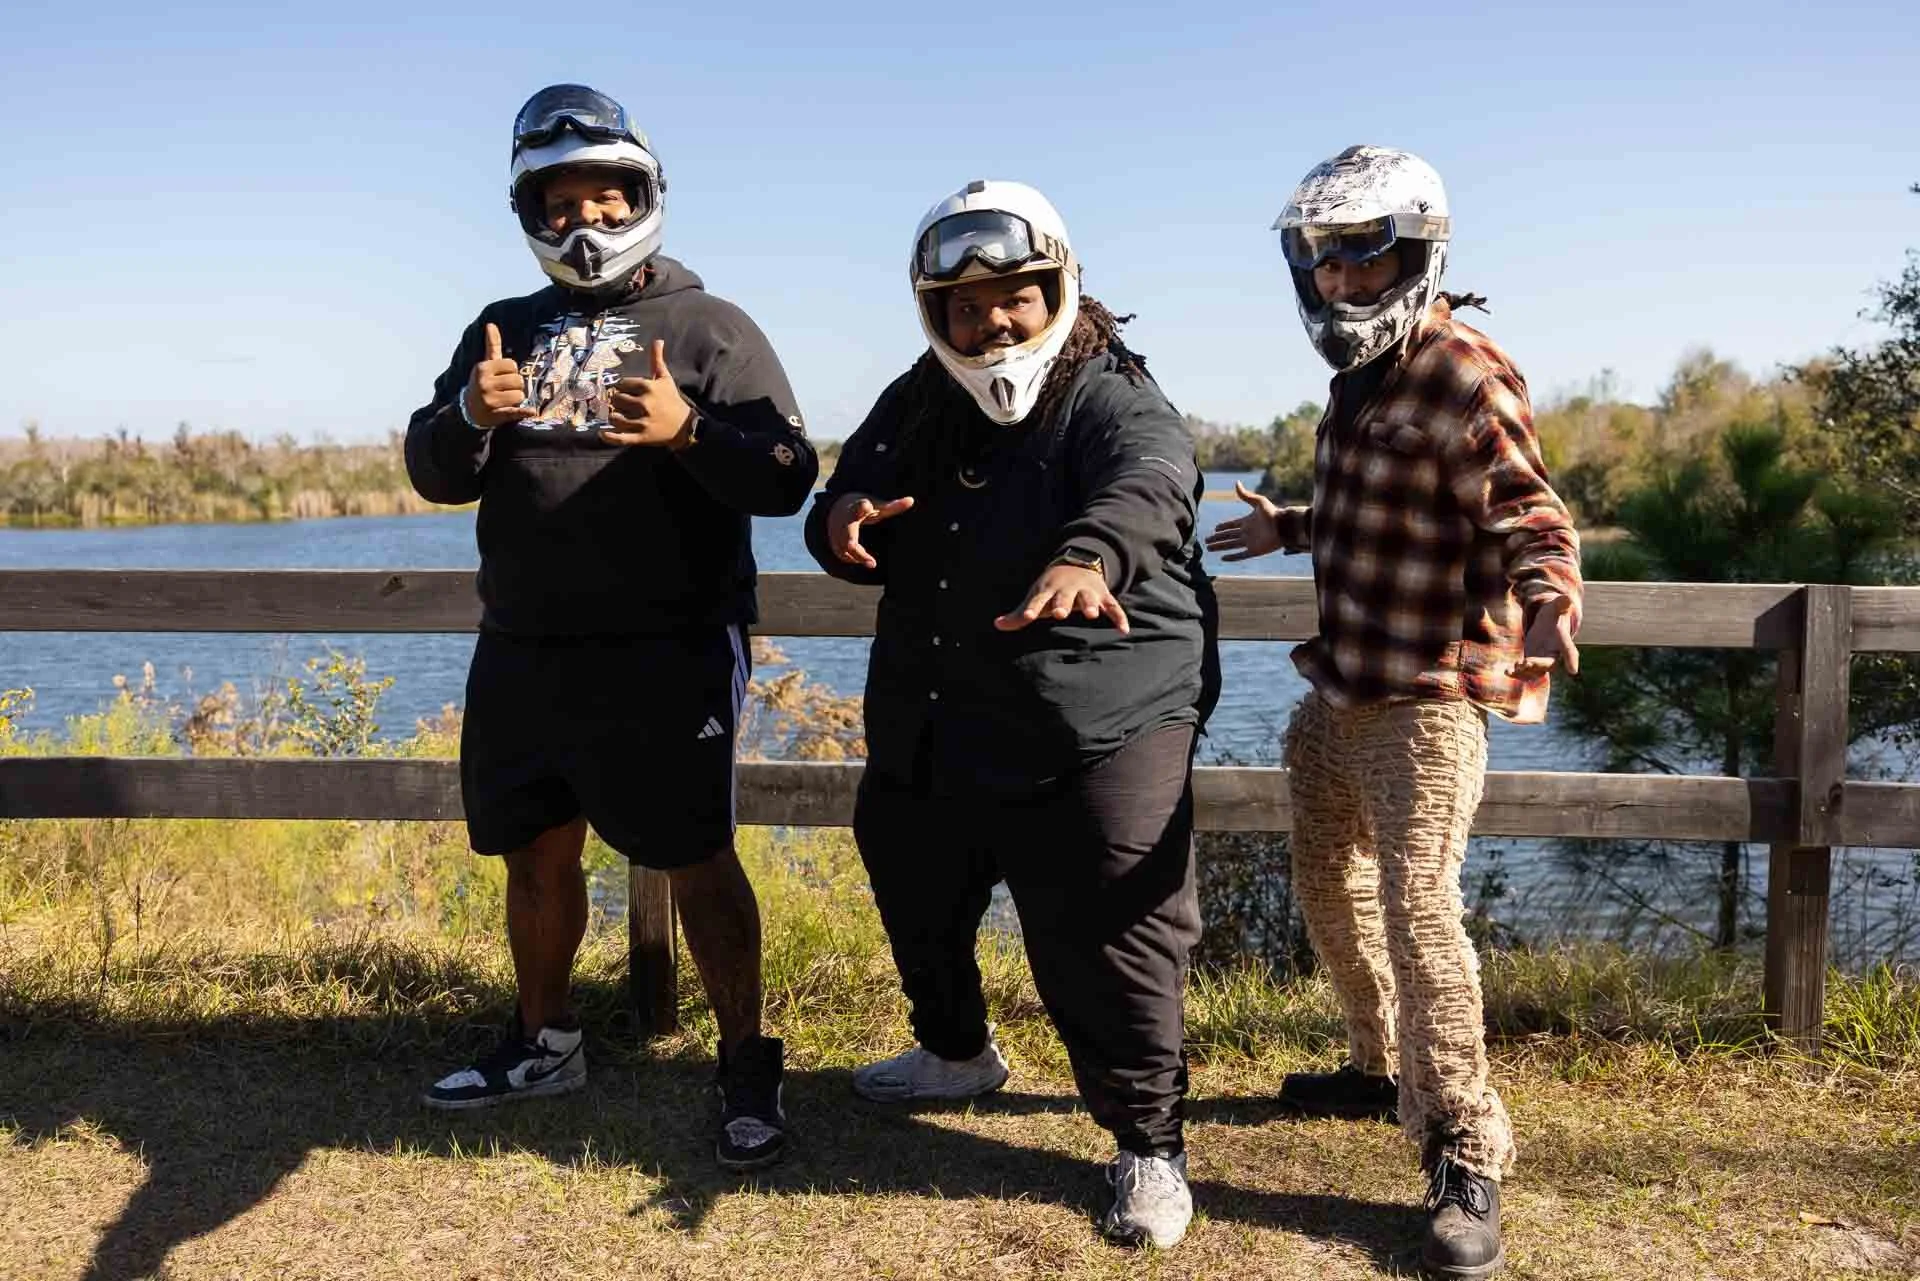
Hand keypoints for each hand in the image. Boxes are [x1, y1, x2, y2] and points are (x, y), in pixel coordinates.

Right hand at [462, 323, 534, 429]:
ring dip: (516, 398)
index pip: (512, 365)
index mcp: (483, 369)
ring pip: (520, 396)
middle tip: (505, 389)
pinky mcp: (496, 415)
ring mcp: (490, 400)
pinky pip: (516, 412)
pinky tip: (532, 411)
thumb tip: (491, 324)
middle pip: (518, 381)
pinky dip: (524, 412)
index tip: (503, 376)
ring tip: (505, 400)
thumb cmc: (482, 382)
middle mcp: (484, 384)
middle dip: (515, 386)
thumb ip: (492, 345)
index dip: (511, 371)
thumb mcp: (485, 364)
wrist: (468, 409)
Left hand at [604, 339, 694, 446]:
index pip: (622, 384)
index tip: (623, 390)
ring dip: (612, 416)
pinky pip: (620, 437)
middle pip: (617, 400)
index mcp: (649, 388)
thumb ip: (657, 360)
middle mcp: (645, 404)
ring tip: (616, 415)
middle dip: (616, 401)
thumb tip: (658, 340)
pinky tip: (602, 433)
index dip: (621, 387)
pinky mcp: (642, 437)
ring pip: (615, 417)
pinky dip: (609, 436)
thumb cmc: (672, 400)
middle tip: (619, 404)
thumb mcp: (665, 379)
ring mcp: (643, 422)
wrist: (685, 426)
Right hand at [828, 493, 914, 568]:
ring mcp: (836, 534)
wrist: (834, 509)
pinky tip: (865, 559)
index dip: (862, 507)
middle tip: (866, 558)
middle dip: (853, 545)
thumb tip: (912, 500)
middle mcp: (844, 522)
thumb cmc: (860, 507)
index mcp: (855, 509)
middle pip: (847, 535)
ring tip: (872, 563)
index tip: (867, 505)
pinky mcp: (835, 544)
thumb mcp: (875, 505)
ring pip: (844, 549)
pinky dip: (854, 559)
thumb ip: (892, 506)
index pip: (857, 507)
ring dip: (858, 557)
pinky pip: (844, 555)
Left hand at [995, 563, 1128, 633]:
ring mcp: (1086, 591)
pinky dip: (1119, 617)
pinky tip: (1124, 630)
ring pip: (1089, 597)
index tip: (1028, 617)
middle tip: (1059, 613)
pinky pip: (1113, 606)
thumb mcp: (1037, 597)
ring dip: (1089, 604)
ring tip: (1090, 614)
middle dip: (1062, 603)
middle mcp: (1067, 589)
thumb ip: (1020, 614)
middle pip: (1064, 597)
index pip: (1038, 599)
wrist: (1077, 563)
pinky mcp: (1103, 595)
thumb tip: (997, 625)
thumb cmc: (1052, 588)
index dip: (1033, 608)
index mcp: (1049, 590)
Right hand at [1204, 481, 1287, 560]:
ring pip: (1231, 546)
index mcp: (1247, 521)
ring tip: (1209, 548)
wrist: (1284, 526)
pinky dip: (1232, 557)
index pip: (1232, 525)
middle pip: (1228, 536)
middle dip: (1217, 538)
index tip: (1215, 529)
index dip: (1223, 527)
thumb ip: (1246, 495)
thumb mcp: (1258, 501)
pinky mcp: (1254, 551)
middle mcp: (1247, 533)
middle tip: (1206, 541)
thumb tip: (1236, 483)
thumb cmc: (1273, 513)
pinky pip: (1241, 555)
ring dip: (1220, 547)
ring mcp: (1250, 542)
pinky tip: (1223, 558)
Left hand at [1511, 593, 1579, 678]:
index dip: (1571, 660)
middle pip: (1549, 665)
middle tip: (1525, 662)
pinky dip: (1518, 674)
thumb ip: (1561, 604)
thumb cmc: (1554, 614)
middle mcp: (1554, 654)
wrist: (1547, 624)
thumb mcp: (1556, 607)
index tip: (1573, 671)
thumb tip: (1567, 598)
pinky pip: (1527, 673)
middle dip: (1537, 666)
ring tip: (1511, 670)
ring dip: (1524, 674)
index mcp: (1563, 641)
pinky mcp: (1532, 662)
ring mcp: (1543, 660)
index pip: (1570, 651)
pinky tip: (1507, 671)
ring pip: (1537, 673)